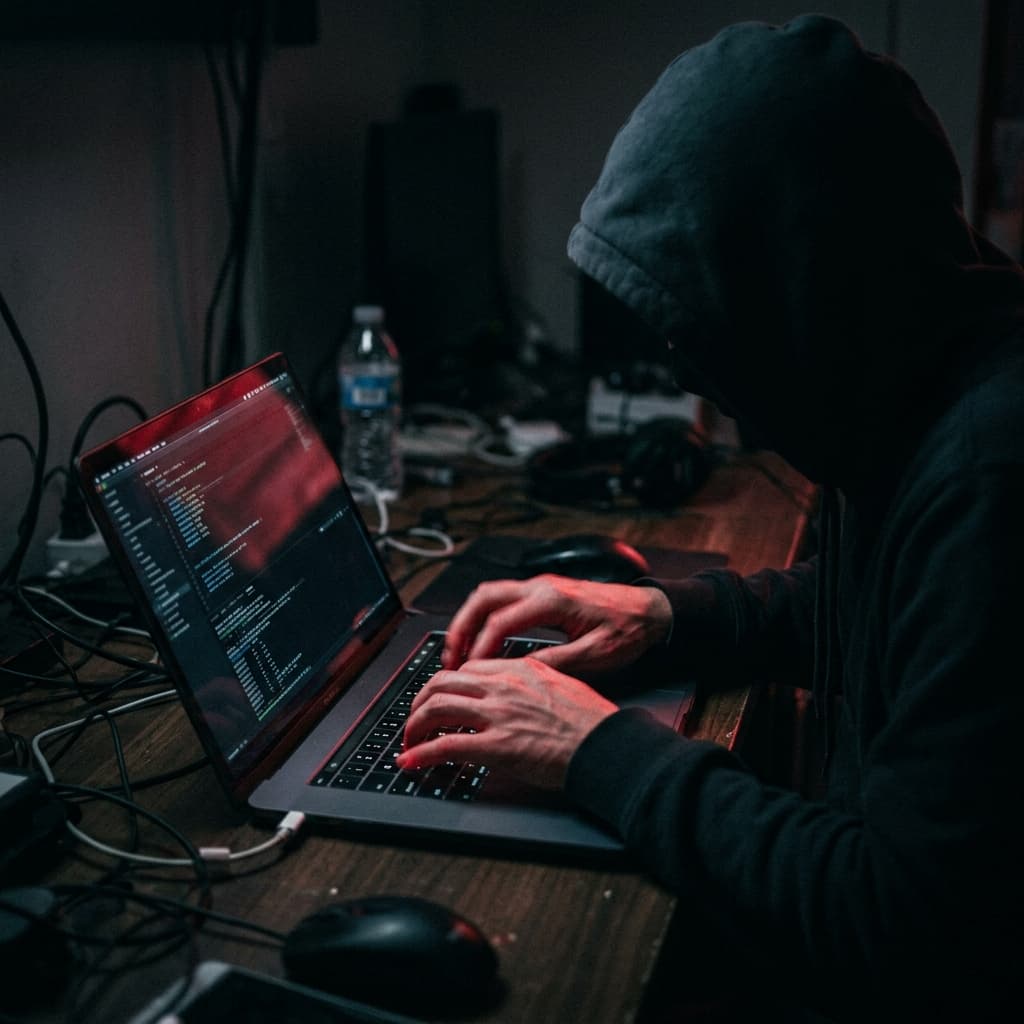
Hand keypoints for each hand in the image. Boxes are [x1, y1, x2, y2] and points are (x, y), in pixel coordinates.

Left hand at [396, 657, 617, 789]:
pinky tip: (411, 762)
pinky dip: (421, 754)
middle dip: (420, 702)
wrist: (606, 744)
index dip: (446, 686)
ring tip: (409, 742)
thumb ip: (534, 680)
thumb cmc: (592, 722)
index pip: (467, 669)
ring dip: (414, 727)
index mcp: (519, 669)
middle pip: (442, 683)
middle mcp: (503, 686)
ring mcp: (497, 715)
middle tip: (416, 719)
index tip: (440, 699)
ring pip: (436, 709)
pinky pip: (445, 746)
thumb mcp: (561, 684)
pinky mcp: (496, 746)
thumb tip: (519, 688)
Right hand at [441, 575, 673, 678]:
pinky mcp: (543, 591)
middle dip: (461, 628)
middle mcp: (541, 586)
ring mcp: (540, 585)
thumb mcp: (595, 655)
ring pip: (489, 594)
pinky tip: (482, 640)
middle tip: (450, 659)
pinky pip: (502, 597)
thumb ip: (555, 663)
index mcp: (552, 601)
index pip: (500, 622)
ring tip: (459, 651)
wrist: (651, 610)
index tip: (469, 673)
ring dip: (469, 620)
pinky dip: (484, 617)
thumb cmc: (628, 631)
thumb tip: (518, 674)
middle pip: (484, 598)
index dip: (480, 649)